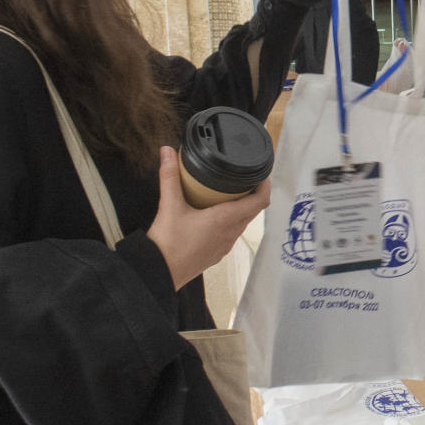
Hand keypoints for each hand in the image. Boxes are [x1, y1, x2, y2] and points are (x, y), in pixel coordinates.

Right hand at [146, 146, 270, 288]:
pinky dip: (230, 222)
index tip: (262, 174)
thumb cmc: (167, 244)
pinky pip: (231, 234)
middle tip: (244, 179)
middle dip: (253, 194)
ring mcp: (225, 245)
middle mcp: (230, 233)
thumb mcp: (169, 205)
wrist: (159, 273)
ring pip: (242, 223)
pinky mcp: (216, 254)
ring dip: (242, 208)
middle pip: (253, 210)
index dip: (265, 186)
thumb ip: (169, 176)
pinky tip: (215, 216)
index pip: (260, 201)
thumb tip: (167, 152)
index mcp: (225, 219)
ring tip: (230, 193)